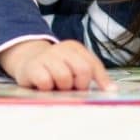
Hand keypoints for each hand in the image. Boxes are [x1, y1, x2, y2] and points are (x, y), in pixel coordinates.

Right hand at [0, 39, 114, 90]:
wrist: (27, 61)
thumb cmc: (56, 68)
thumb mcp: (75, 67)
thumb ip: (94, 75)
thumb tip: (112, 90)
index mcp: (74, 48)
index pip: (93, 64)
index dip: (100, 80)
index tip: (106, 91)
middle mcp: (61, 49)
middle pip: (82, 70)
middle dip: (80, 84)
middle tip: (72, 87)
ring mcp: (46, 56)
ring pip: (64, 77)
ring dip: (62, 87)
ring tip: (57, 86)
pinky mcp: (32, 67)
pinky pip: (46, 82)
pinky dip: (47, 88)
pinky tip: (44, 86)